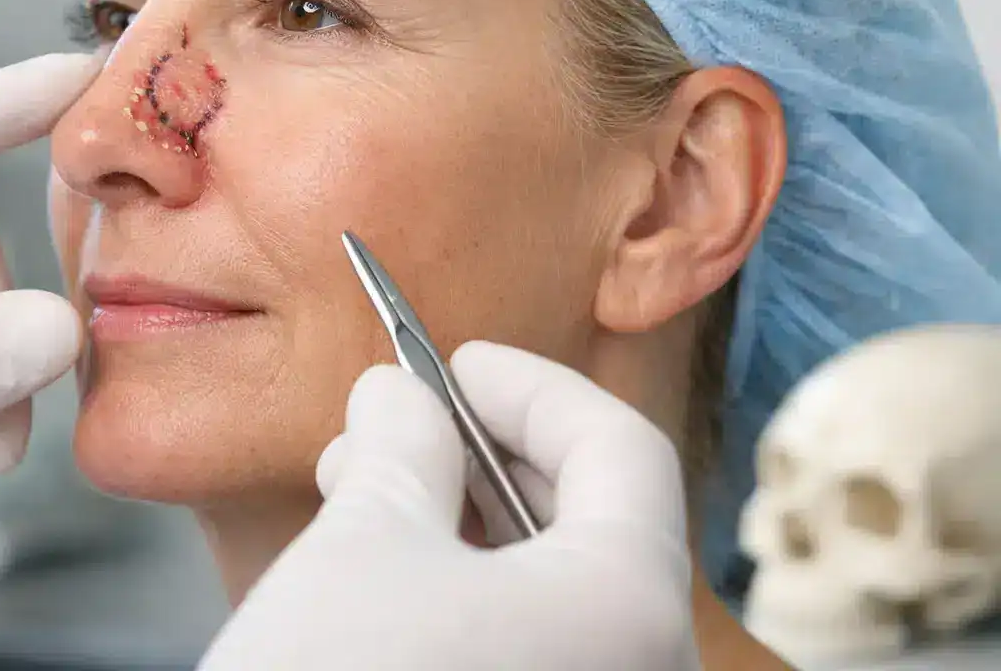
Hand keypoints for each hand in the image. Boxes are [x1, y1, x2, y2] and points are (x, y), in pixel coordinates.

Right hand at [199, 341, 702, 670]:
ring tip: (360, 493)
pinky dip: (467, 598)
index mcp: (627, 603)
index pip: (619, 449)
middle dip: (483, 455)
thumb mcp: (365, 541)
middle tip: (394, 427)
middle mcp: (643, 670)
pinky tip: (382, 579)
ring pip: (556, 592)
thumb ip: (402, 445)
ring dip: (464, 524)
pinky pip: (532, 651)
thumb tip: (398, 396)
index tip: (455, 363)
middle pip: (594, 521)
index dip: (534, 387)